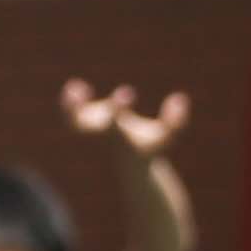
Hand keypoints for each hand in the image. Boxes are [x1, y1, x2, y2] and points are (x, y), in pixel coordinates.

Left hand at [61, 81, 191, 160]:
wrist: (129, 164)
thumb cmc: (149, 148)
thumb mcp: (166, 137)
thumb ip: (175, 121)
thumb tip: (180, 98)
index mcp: (120, 135)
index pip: (117, 118)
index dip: (119, 105)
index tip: (126, 91)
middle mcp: (102, 132)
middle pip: (86, 123)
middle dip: (80, 110)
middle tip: (79, 93)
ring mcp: (91, 129)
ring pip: (74, 119)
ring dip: (70, 105)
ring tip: (74, 88)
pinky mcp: (86, 124)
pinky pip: (72, 114)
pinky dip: (70, 101)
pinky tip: (75, 87)